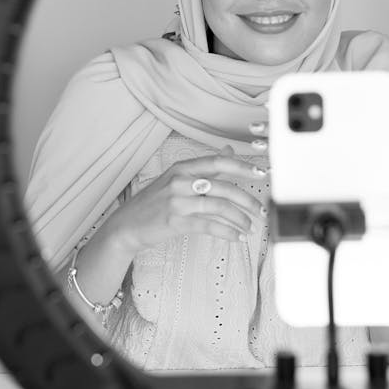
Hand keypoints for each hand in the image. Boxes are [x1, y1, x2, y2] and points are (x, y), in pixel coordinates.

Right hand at [106, 152, 266, 257]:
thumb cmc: (153, 202)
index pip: (218, 162)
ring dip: (240, 219)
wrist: (126, 225)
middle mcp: (179, 181)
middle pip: (223, 187)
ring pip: (219, 207)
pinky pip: (209, 226)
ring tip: (249, 227)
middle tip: (261, 211)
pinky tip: (236, 237)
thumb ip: (204, 167)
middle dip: (248, 200)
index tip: (262, 173)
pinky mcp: (176, 222)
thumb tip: (228, 150)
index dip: (242, 166)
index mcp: (181, 168)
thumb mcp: (175, 178)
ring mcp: (177, 202)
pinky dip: (227, 232)